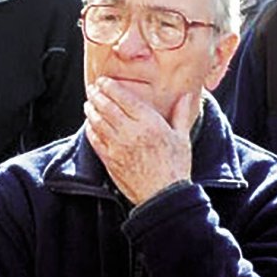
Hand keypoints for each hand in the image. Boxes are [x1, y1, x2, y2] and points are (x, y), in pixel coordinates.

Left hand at [84, 77, 199, 204]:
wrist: (163, 195)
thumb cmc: (176, 167)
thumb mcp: (182, 137)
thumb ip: (181, 114)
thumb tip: (188, 96)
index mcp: (149, 122)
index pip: (123, 98)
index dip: (110, 87)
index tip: (104, 81)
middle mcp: (130, 131)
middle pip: (106, 107)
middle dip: (97, 95)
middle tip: (92, 88)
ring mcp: (117, 146)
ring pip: (98, 122)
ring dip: (91, 110)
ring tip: (89, 103)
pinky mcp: (110, 160)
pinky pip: (95, 140)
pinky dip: (90, 129)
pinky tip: (90, 124)